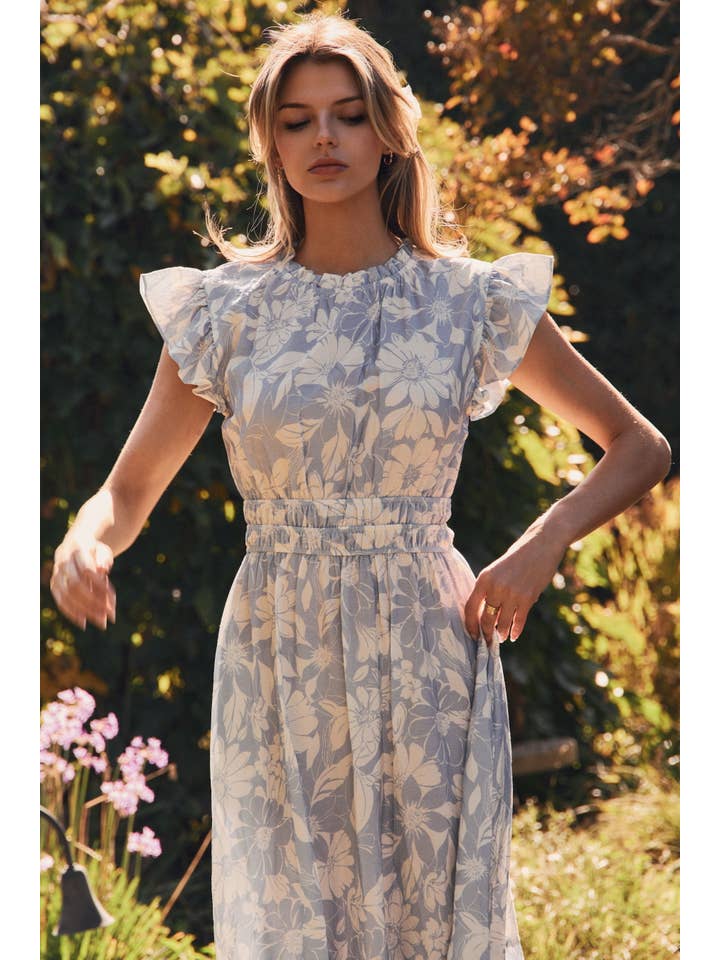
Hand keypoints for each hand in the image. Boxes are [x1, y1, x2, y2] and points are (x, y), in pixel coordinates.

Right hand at [50, 533, 115, 630]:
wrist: (75, 546)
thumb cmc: (94, 552)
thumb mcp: (103, 551)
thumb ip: (104, 559)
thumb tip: (102, 569)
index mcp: (77, 549)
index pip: (87, 569)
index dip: (99, 584)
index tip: (113, 597)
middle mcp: (63, 561)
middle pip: (75, 585)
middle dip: (93, 601)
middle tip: (109, 614)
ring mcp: (56, 574)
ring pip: (67, 595)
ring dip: (84, 610)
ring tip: (100, 621)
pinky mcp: (54, 585)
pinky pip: (60, 601)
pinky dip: (71, 613)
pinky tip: (83, 622)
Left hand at [464, 529, 565, 645]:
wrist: (542, 545)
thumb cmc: (518, 557)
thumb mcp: (497, 570)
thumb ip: (490, 589)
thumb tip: (485, 613)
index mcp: (484, 578)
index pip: (470, 607)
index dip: (470, 624)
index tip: (472, 634)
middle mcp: (496, 587)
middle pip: (486, 619)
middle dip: (486, 633)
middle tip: (487, 641)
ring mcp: (512, 594)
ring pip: (502, 623)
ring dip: (501, 633)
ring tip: (501, 637)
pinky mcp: (528, 598)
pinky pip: (519, 620)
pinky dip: (516, 631)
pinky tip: (514, 636)